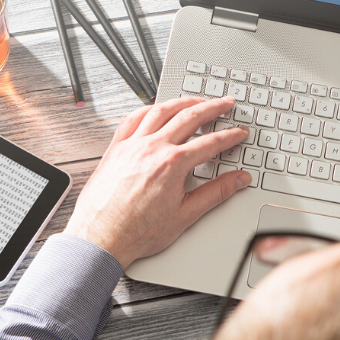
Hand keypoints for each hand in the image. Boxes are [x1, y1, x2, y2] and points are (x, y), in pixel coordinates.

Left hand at [64, 96, 250, 267]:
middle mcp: (152, 148)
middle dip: (213, 108)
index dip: (230, 136)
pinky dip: (149, 109)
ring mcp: (132, 145)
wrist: (100, 238)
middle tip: (225, 103)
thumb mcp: (185, 215)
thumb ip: (217, 193)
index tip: (239, 132)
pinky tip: (157, 109)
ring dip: (182, 102)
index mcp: (173, 164)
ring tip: (196, 101)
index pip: (211, 142)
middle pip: (189, 117)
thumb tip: (238, 180)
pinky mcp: (116, 148)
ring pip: (161, 111)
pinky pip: (133, 118)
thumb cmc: (137, 231)